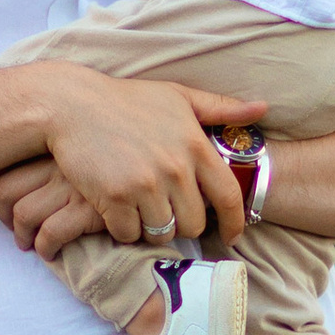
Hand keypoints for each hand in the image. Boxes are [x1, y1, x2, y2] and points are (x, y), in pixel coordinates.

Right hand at [0, 76, 262, 251]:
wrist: (72, 105)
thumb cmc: (126, 100)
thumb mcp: (177, 97)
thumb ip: (220, 108)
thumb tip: (262, 108)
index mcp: (194, 145)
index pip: (228, 196)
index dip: (235, 223)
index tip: (232, 237)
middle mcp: (175, 168)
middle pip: (194, 223)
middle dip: (183, 224)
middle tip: (167, 213)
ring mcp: (145, 184)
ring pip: (162, 232)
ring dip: (152, 227)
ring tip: (141, 210)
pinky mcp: (115, 198)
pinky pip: (129, 234)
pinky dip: (124, 229)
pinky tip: (117, 211)